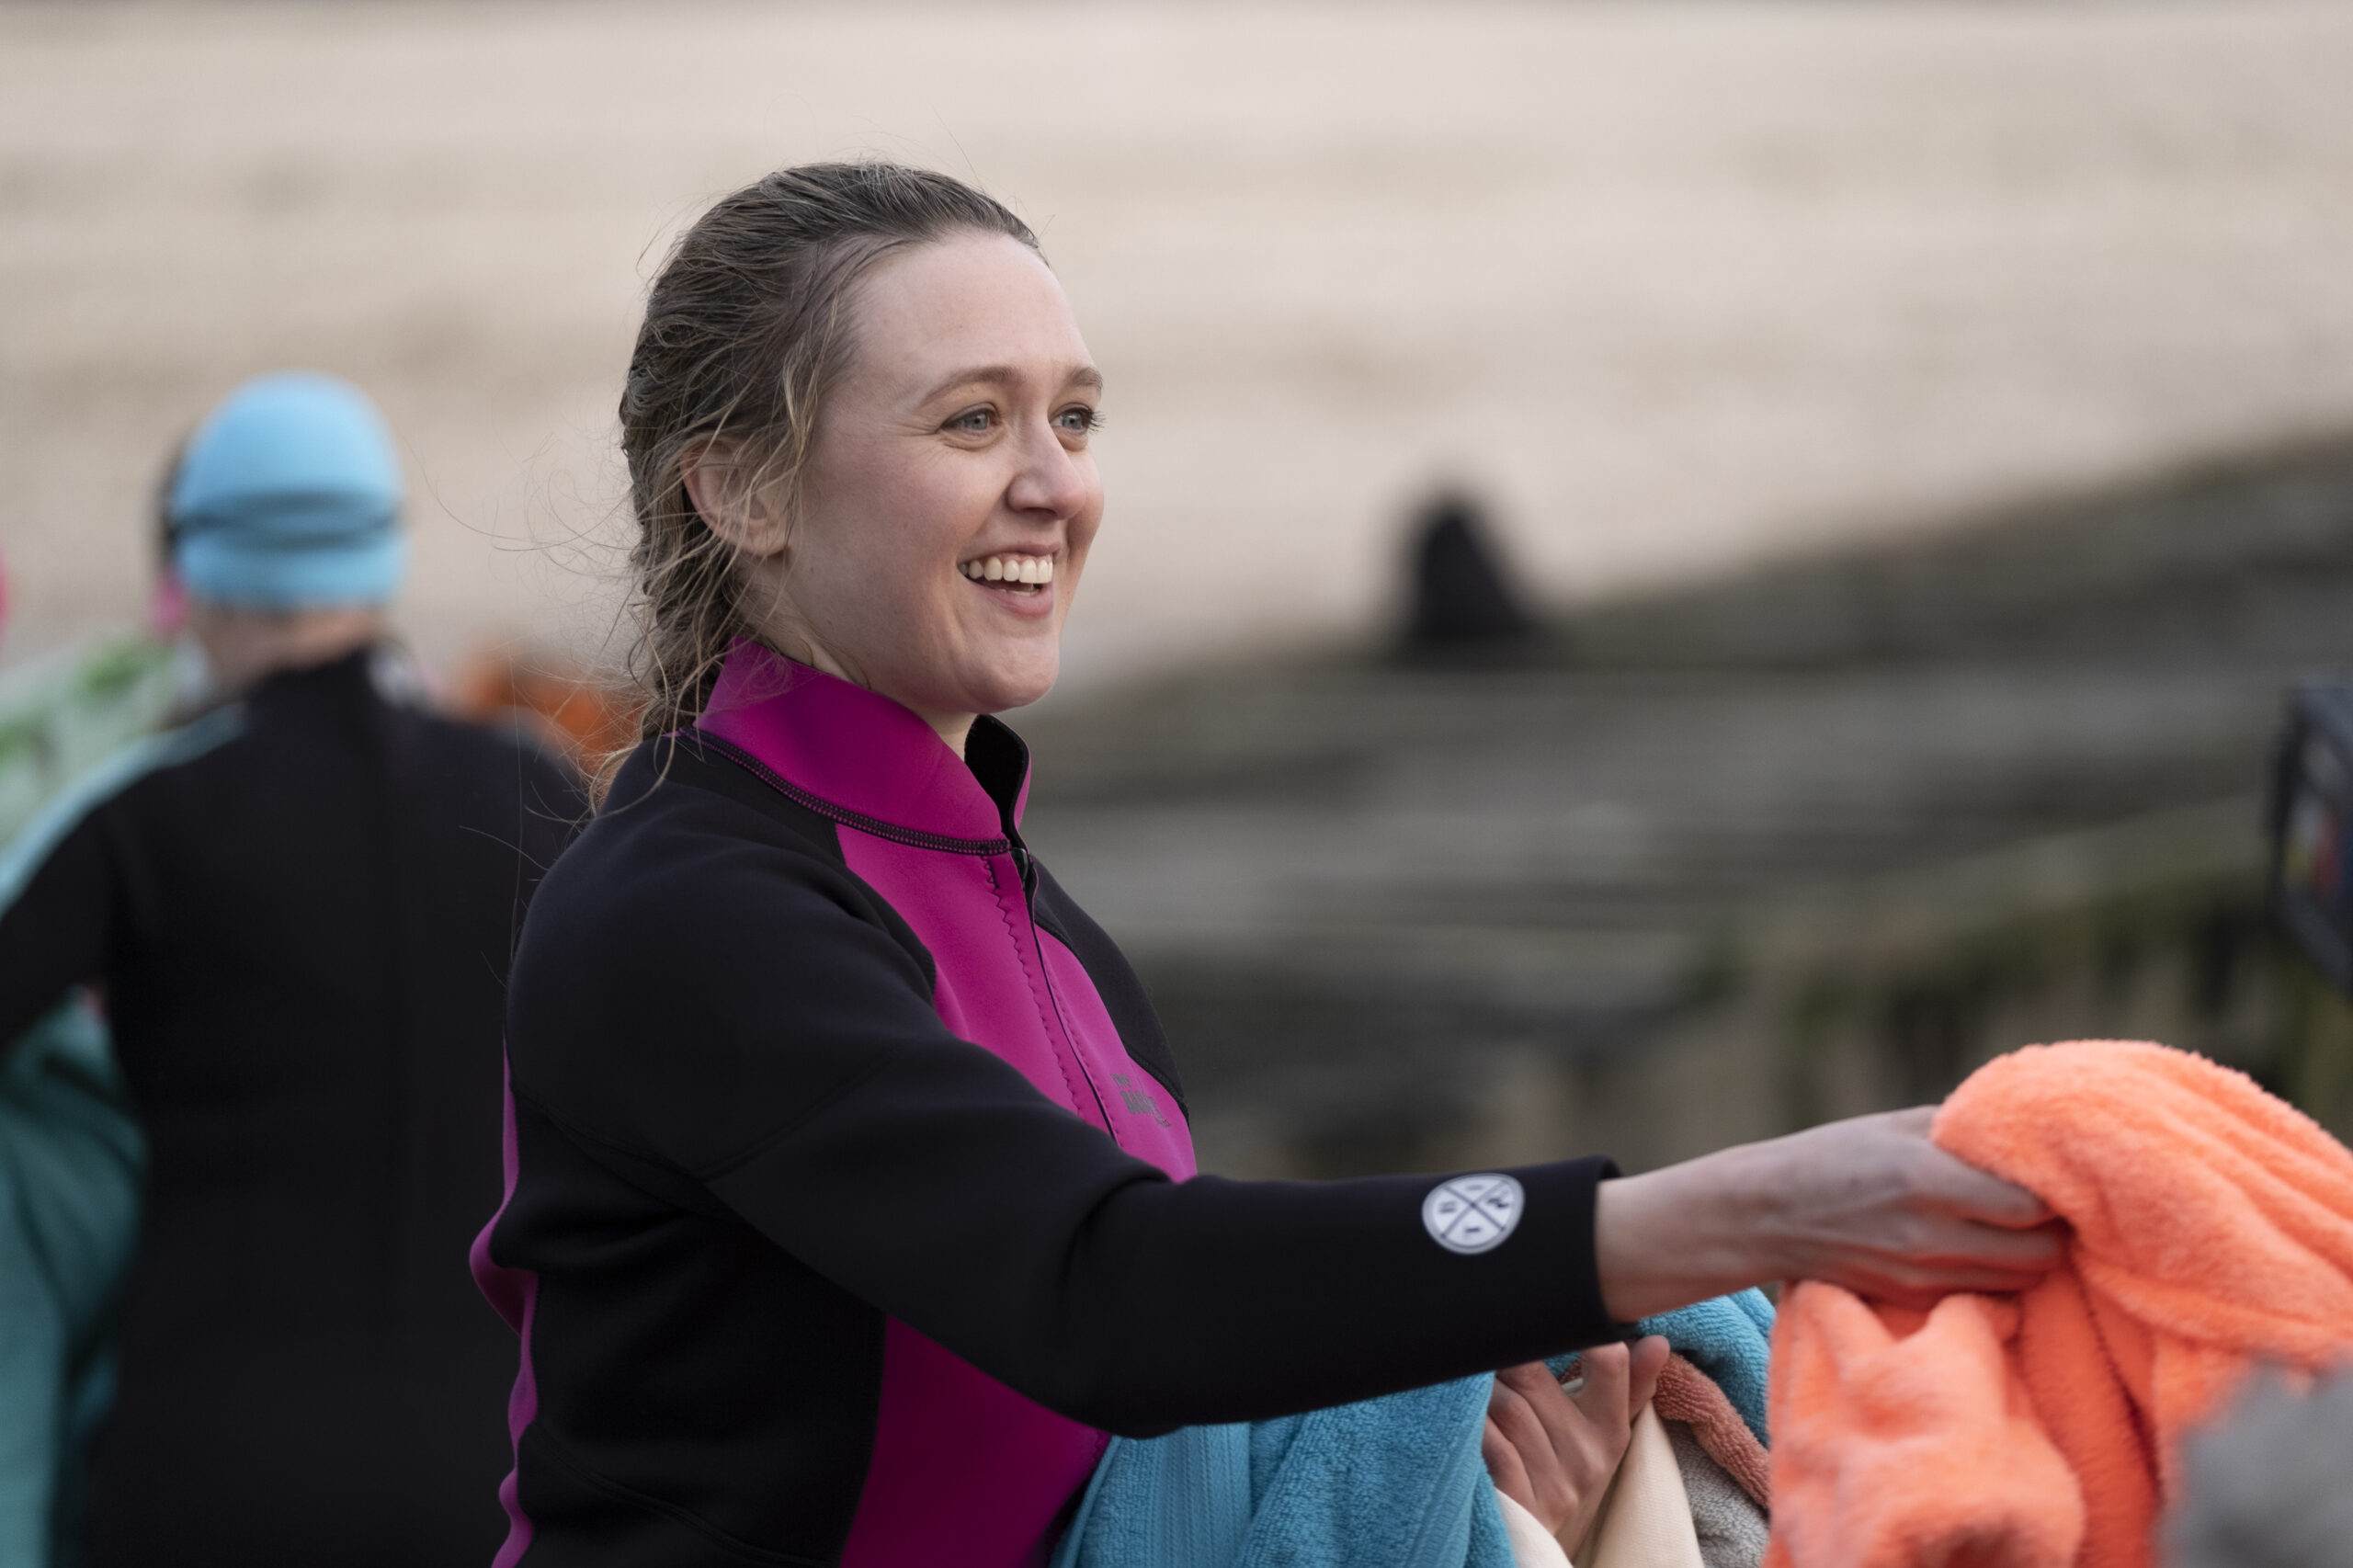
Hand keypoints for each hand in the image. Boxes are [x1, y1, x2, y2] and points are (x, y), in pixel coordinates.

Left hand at [1481, 1335, 1669, 1548]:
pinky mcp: (1521, 1505)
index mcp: (1609, 1432)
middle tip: (1483, 1351)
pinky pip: (1494, 1447)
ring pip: (1507, 1408)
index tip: (1552, 1318)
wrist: (1537, 1545)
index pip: (1609, 1365)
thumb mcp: (1598, 1436)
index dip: (1581, 1333)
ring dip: (1479, 1393)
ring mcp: (1555, 1486)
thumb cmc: (1562, 1475)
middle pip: (1531, 1377)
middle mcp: (1587, 1459)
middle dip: (1501, 1361)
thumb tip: (1657, 1341)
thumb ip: (1625, 1385)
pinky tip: (1466, 1424)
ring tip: (1467, 1390)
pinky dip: (1475, 1429)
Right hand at [1593, 1107, 2062, 1318]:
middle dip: (2054, 1229)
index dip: (2056, 1192)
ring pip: (2022, 1280)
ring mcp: (1924, 1277)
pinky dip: (1998, 1274)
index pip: (2033, 1205)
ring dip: (2030, 1255)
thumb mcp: (1896, 1126)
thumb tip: (2031, 1133)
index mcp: (1927, 1181)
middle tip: (2045, 1204)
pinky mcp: (1917, 1301)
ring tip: (2014, 1225)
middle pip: (2041, 1253)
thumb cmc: (1833, 1156)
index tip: (2054, 1175)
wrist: (1764, 1215)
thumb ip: (1964, 1132)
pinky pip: (1987, 1293)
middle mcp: (1930, 1238)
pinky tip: (1978, 1246)